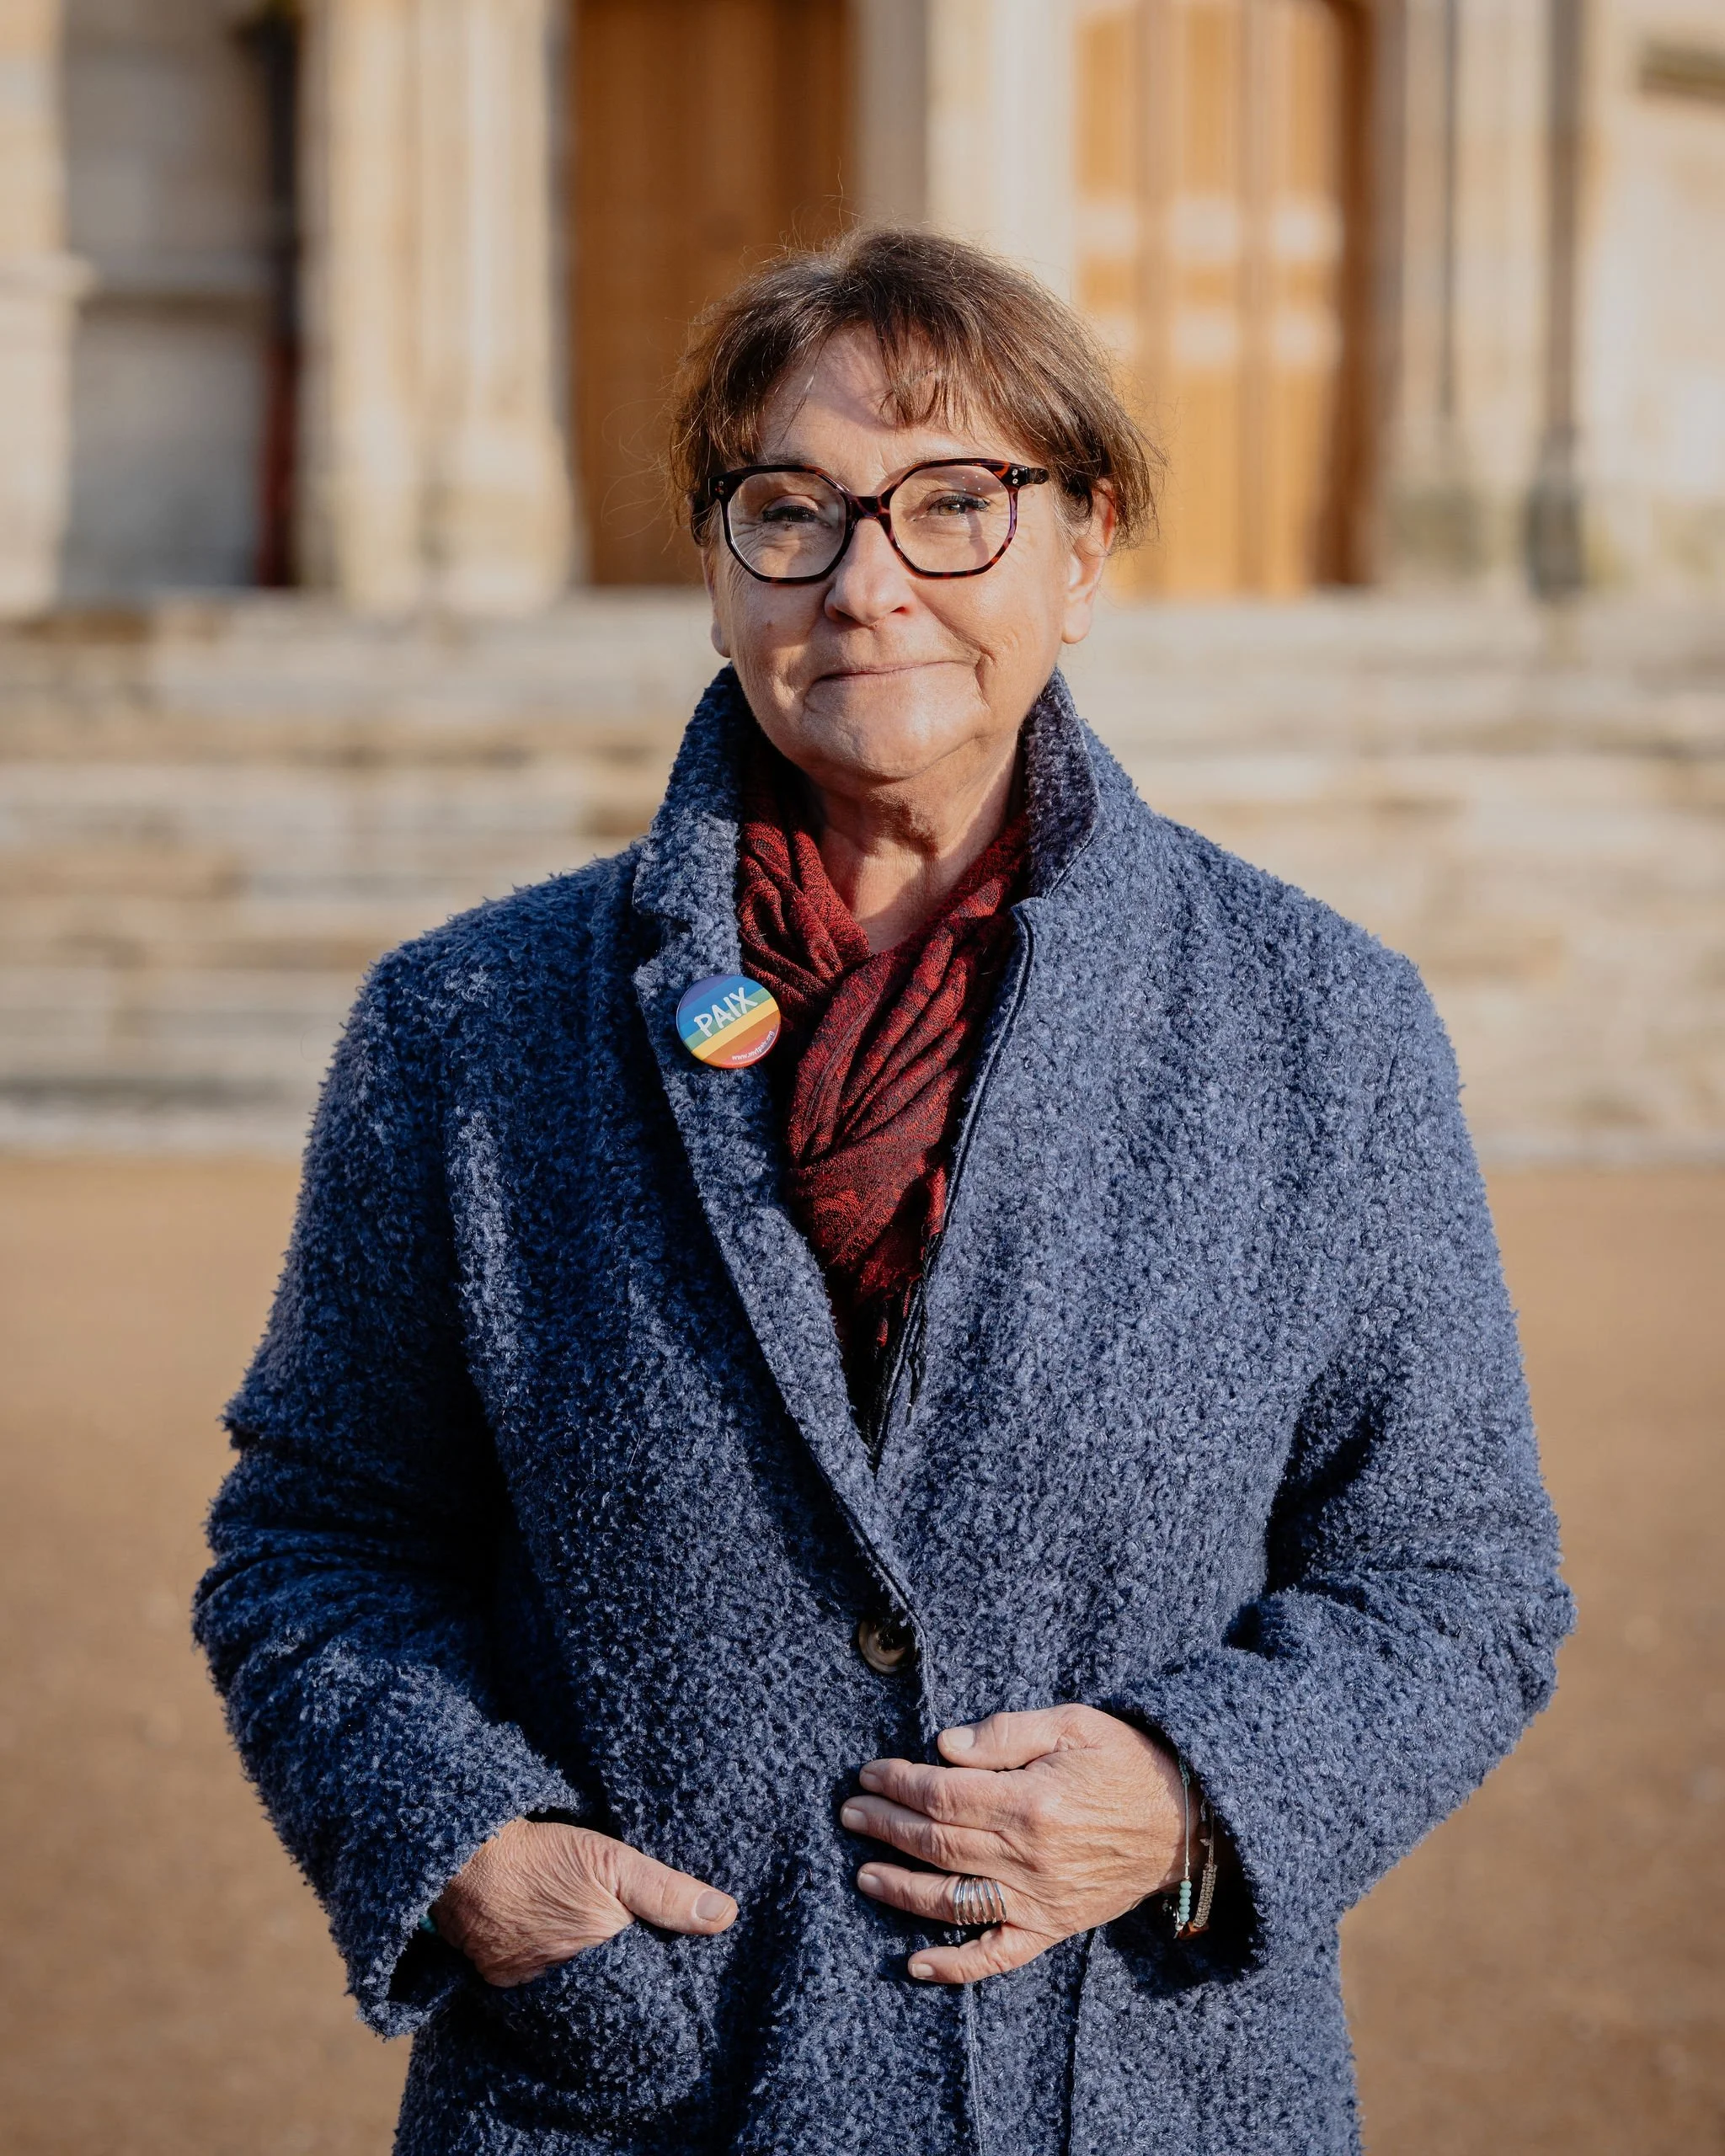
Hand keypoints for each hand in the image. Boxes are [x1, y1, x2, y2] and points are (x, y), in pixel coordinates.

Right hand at [432, 1817, 737, 1986]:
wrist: (463, 1854)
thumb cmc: (542, 1853)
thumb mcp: (612, 1860)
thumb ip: (667, 1891)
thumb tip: (724, 1916)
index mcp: (598, 1958)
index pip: (645, 1982)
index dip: (660, 1968)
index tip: (672, 1956)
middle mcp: (563, 1986)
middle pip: (611, 1990)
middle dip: (627, 1977)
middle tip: (635, 1953)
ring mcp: (527, 1989)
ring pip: (575, 1992)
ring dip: (589, 1977)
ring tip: (598, 1954)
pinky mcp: (499, 1985)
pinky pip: (538, 1992)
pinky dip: (554, 1978)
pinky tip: (563, 1957)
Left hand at [840, 1703, 1186, 1983]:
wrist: (1184, 1820)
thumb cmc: (1124, 1761)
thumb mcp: (1072, 1724)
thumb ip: (1005, 1733)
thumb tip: (945, 1746)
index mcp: (1031, 1802)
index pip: (943, 1795)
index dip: (899, 1784)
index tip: (869, 1773)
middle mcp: (1030, 1858)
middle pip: (938, 1844)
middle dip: (886, 1827)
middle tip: (849, 1814)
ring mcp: (1040, 1900)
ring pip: (953, 1901)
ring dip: (900, 1890)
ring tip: (862, 1874)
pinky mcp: (1052, 1928)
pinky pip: (997, 1956)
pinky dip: (955, 1966)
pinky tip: (915, 1965)